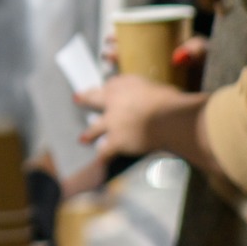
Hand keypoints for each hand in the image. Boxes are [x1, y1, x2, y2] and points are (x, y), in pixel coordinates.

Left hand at [76, 74, 190, 156]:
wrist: (167, 118)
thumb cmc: (170, 101)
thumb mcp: (157, 89)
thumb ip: (148, 94)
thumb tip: (152, 99)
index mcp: (124, 85)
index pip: (110, 83)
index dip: (106, 87)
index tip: (102, 87)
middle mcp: (113, 101)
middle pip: (93, 99)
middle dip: (84, 99)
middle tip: (77, 99)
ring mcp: (112, 122)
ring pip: (94, 129)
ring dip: (89, 134)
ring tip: (83, 139)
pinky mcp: (115, 141)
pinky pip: (105, 151)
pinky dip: (103, 157)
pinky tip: (100, 161)